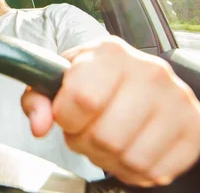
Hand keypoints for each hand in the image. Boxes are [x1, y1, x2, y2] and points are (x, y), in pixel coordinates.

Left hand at [21, 36, 199, 185]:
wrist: (133, 78)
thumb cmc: (92, 78)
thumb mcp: (57, 79)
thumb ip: (38, 99)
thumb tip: (40, 125)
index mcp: (110, 53)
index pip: (83, 98)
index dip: (66, 117)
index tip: (67, 115)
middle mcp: (149, 71)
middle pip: (106, 136)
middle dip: (85, 142)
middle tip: (86, 130)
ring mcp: (177, 100)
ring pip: (130, 158)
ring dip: (108, 159)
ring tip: (106, 138)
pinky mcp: (193, 127)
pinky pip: (155, 170)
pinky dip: (134, 170)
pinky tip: (128, 148)